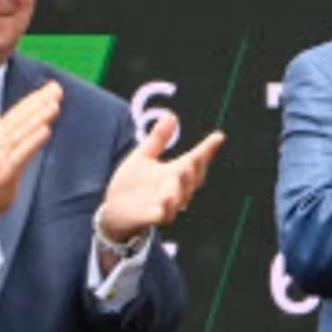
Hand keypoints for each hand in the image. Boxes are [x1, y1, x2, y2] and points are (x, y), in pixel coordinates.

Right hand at [0, 82, 60, 226]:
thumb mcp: (10, 156)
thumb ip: (22, 141)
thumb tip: (42, 124)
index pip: (17, 113)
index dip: (34, 99)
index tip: (53, 86)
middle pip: (18, 118)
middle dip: (38, 102)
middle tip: (57, 88)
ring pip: (19, 133)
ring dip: (37, 117)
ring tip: (54, 105)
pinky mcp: (2, 173)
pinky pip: (19, 155)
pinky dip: (32, 142)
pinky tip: (46, 131)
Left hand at [97, 109, 224, 243]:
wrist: (113, 212)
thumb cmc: (131, 184)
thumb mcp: (142, 157)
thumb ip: (158, 139)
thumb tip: (171, 115)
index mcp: (175, 172)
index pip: (196, 160)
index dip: (208, 149)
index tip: (218, 136)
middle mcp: (176, 188)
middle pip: (193, 178)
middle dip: (197, 167)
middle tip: (197, 155)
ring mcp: (166, 204)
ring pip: (181, 195)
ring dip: (183, 184)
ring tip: (183, 170)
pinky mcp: (152, 217)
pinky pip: (164, 214)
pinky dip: (167, 206)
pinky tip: (166, 197)